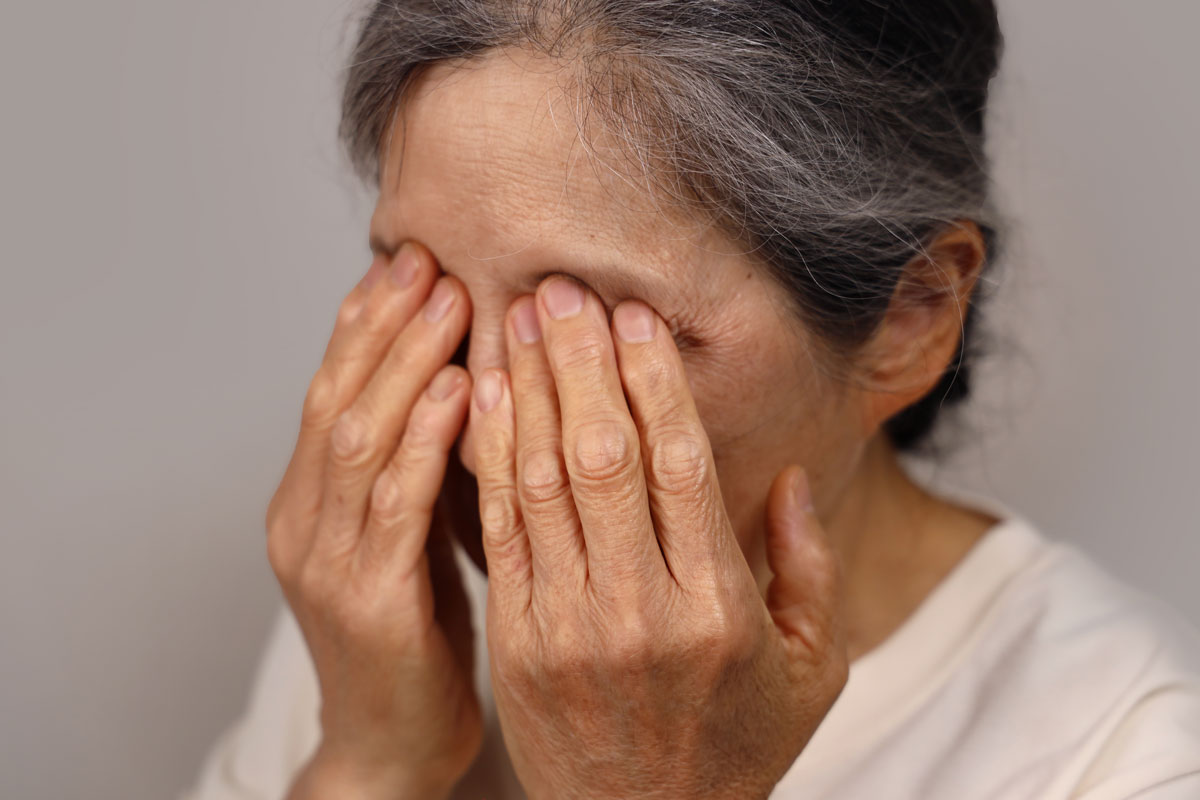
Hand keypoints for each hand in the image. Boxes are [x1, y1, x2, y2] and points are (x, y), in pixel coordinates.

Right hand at [265, 242, 480, 799]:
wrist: (390, 744)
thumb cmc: (412, 633)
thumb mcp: (404, 535)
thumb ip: (415, 466)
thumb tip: (462, 377)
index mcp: (308, 501)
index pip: (331, 388)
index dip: (366, 321)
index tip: (410, 260)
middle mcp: (302, 521)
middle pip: (336, 396)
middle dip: (383, 323)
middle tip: (428, 258)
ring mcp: (325, 561)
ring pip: (359, 436)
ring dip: (405, 361)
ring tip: (448, 300)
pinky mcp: (365, 601)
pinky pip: (396, 504)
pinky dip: (426, 439)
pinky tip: (460, 390)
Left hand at [470, 278, 848, 799]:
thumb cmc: (733, 748)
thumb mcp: (814, 672)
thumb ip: (811, 570)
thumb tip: (789, 477)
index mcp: (720, 608)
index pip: (681, 464)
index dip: (653, 378)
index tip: (633, 313)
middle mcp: (641, 609)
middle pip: (605, 454)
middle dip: (578, 360)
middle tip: (559, 286)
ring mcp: (569, 626)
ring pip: (543, 480)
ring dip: (527, 390)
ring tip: (514, 317)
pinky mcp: (517, 639)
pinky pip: (500, 530)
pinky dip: (490, 457)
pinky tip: (484, 397)